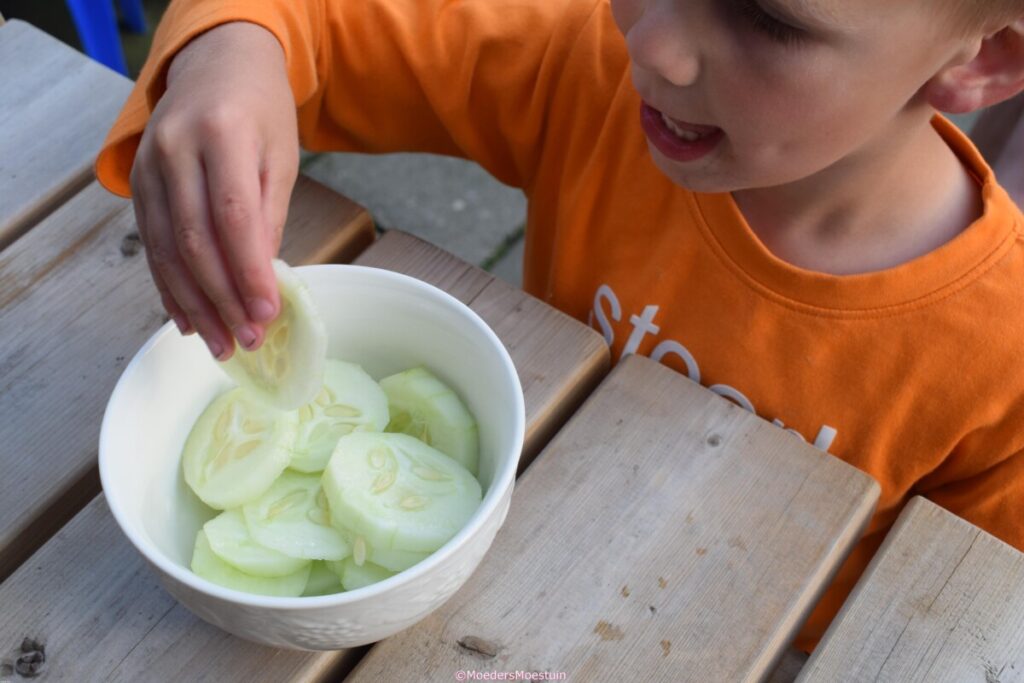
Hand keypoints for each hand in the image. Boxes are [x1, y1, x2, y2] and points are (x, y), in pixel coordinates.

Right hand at [130, 21, 298, 358]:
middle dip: (222, 299)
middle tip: (246, 340)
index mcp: (221, 134)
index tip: (266, 315)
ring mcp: (148, 167)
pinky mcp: (136, 184)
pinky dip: (170, 287)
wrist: (216, 65)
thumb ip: (269, 215)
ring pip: (168, 250)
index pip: (234, 218)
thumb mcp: (281, 156)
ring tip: (220, 345)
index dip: (248, 273)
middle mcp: (175, 149)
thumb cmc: (260, 111)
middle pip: (195, 240)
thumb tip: (261, 280)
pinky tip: (189, 319)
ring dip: (195, 304)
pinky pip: (151, 245)